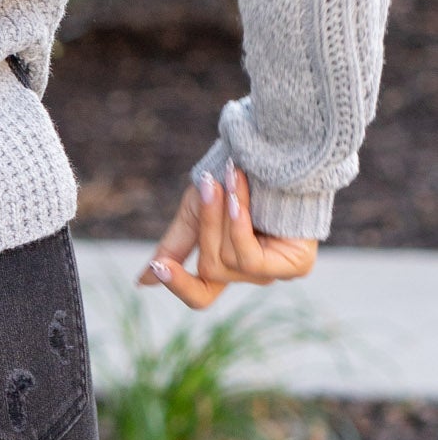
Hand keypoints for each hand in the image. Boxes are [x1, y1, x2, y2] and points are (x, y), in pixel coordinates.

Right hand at [138, 164, 316, 308]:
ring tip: (232, 178)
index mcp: (229, 264)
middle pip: (211, 271)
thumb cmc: (238, 173)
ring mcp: (275, 271)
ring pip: (228, 263)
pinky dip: (238, 227)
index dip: (179, 284)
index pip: (201, 295)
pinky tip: (238, 200)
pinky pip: (249, 260)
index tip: (157, 267)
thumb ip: (174, 247)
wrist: (279, 144)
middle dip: (206, 226)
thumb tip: (143, 282)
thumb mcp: (197, 209)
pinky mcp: (296, 264)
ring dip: (223, 217)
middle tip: (208, 184)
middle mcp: (252, 274)